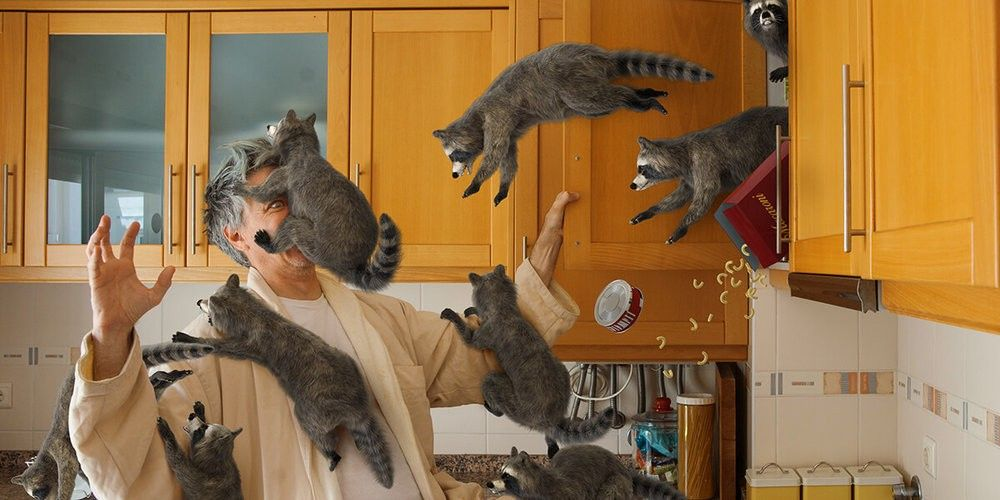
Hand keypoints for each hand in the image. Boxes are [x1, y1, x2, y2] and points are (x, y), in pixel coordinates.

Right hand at [88, 215, 173, 344]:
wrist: (120, 323)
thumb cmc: (133, 310)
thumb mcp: (154, 296)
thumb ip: (163, 282)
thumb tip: (172, 268)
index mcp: (125, 269)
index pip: (126, 246)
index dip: (129, 234)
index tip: (135, 223)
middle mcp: (112, 268)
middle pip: (105, 244)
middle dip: (104, 230)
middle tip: (106, 218)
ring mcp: (102, 273)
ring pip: (94, 251)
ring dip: (96, 238)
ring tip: (101, 227)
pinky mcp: (95, 281)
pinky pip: (93, 265)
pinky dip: (94, 256)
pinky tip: (97, 248)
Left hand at [528, 191, 579, 285]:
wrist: (551, 242)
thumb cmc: (550, 228)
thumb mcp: (556, 211)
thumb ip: (562, 201)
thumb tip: (570, 193)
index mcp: (555, 207)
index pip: (562, 196)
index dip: (569, 193)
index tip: (577, 193)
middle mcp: (557, 213)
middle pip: (566, 203)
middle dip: (572, 200)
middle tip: (580, 197)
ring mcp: (561, 220)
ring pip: (569, 211)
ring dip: (574, 209)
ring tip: (581, 207)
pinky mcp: (565, 226)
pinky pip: (571, 220)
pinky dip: (575, 218)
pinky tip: (578, 219)